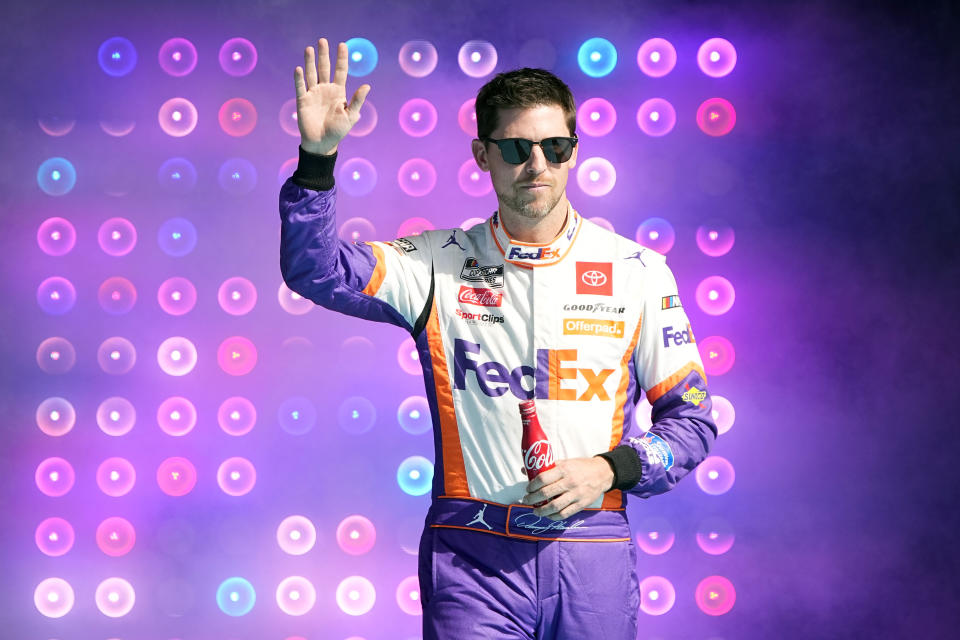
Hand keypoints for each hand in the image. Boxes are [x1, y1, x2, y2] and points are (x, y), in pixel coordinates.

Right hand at [294, 38, 370, 155]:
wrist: (322, 143)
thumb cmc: (338, 131)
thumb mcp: (350, 116)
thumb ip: (357, 101)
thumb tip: (367, 86)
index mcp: (338, 92)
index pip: (340, 71)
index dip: (341, 58)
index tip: (342, 45)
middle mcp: (325, 89)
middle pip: (324, 68)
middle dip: (324, 55)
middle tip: (323, 41)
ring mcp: (313, 94)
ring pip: (311, 74)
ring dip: (310, 62)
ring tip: (309, 48)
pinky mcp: (303, 101)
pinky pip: (301, 87)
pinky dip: (299, 78)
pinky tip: (299, 68)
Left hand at [522, 457, 614, 520]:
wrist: (603, 473)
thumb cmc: (581, 466)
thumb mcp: (565, 462)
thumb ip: (547, 467)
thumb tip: (525, 469)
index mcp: (564, 469)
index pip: (543, 478)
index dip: (532, 485)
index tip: (528, 489)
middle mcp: (569, 482)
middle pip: (546, 493)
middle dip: (532, 499)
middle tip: (526, 500)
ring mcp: (576, 494)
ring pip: (554, 506)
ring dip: (541, 511)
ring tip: (535, 511)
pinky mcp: (581, 504)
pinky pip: (564, 514)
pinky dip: (553, 517)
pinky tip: (548, 516)